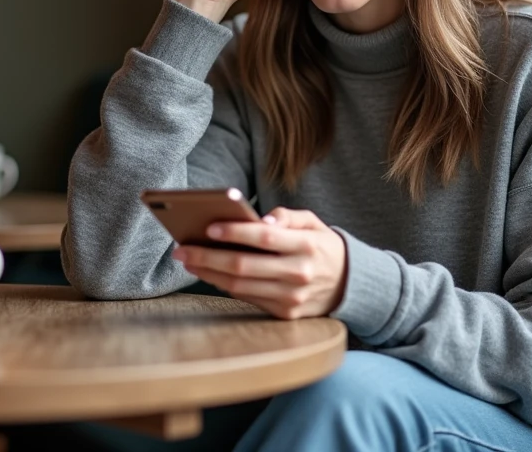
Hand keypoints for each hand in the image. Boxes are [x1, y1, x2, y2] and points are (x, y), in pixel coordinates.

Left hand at [171, 207, 346, 319]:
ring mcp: (291, 298)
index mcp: (307, 246)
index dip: (236, 232)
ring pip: (240, 286)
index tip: (209, 227)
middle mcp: (299, 274)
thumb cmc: (322, 247)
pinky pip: (247, 298)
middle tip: (182, 248)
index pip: (265, 237)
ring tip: (189, 260)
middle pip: (244, 265)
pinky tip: (209, 273)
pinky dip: (224, 285)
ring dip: (209, 273)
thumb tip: (260, 220)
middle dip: (208, 256)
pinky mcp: (285, 314)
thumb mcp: (313, 222)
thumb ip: (287, 216)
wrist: (349, 285)